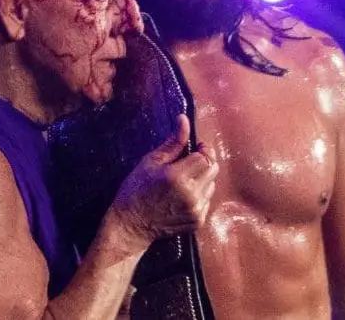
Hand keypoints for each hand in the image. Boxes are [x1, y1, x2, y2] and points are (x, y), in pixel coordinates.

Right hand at [107, 114, 218, 249]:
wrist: (131, 224)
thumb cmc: (136, 189)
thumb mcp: (151, 161)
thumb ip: (173, 142)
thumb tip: (184, 118)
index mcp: (177, 176)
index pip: (204, 156)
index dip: (200, 150)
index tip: (191, 150)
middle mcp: (191, 194)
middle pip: (213, 169)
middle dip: (204, 163)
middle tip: (187, 165)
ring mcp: (196, 210)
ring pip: (212, 185)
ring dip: (202, 180)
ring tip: (183, 182)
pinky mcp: (199, 221)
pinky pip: (208, 200)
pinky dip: (199, 195)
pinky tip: (182, 197)